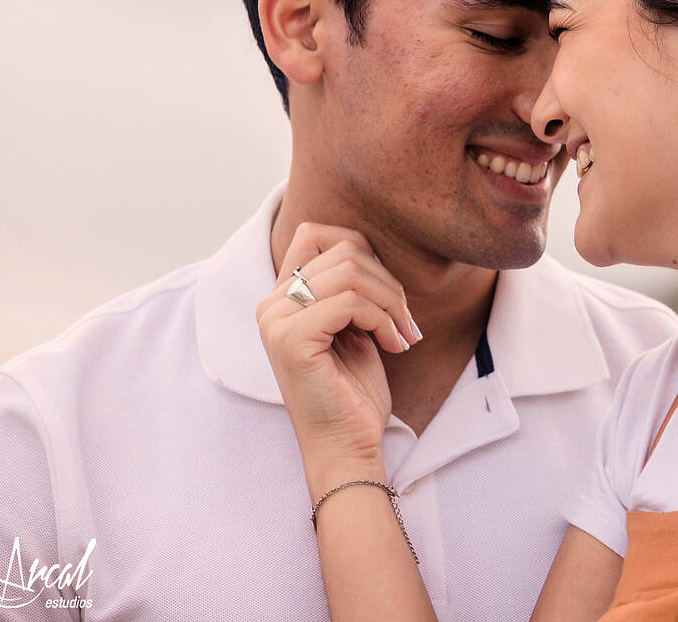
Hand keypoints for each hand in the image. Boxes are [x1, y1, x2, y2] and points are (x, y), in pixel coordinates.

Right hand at [255, 223, 421, 483]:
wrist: (347, 445)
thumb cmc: (354, 390)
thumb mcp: (354, 325)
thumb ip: (350, 285)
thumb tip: (367, 246)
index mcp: (282, 296)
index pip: (316, 232)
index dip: (362, 248)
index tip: (387, 291)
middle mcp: (271, 303)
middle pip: (344, 250)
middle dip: (389, 282)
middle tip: (406, 322)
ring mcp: (276, 319)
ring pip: (352, 272)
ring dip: (392, 302)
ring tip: (402, 335)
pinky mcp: (291, 337)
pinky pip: (351, 301)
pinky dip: (384, 320)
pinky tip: (394, 346)